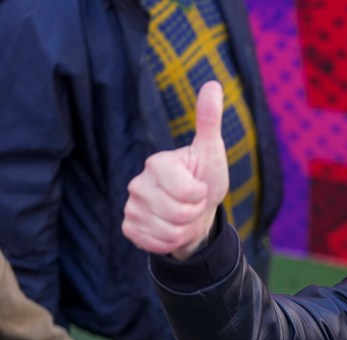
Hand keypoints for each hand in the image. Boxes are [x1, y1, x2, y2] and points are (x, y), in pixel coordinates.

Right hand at [122, 80, 228, 259]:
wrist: (197, 212)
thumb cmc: (205, 179)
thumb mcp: (211, 152)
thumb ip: (209, 121)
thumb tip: (212, 85)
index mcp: (157, 163)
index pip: (188, 192)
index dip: (201, 195)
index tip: (199, 187)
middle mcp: (137, 183)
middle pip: (179, 214)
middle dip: (194, 213)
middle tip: (192, 203)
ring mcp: (131, 206)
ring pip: (168, 232)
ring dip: (183, 229)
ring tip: (183, 216)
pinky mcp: (129, 227)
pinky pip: (153, 244)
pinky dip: (169, 242)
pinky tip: (169, 229)